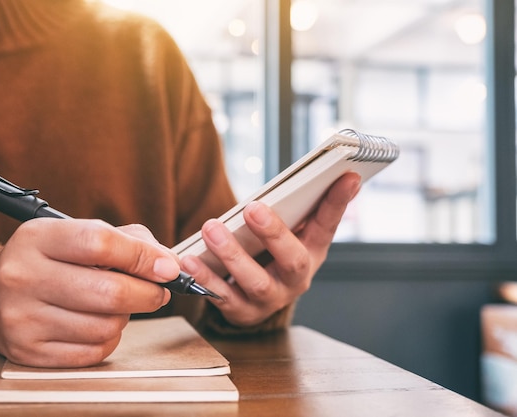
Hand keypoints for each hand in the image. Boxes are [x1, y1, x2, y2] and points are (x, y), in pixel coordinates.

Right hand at [0, 219, 179, 367]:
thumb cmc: (46, 260)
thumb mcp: (74, 234)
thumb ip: (125, 240)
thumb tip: (167, 264)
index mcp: (37, 238)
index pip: (100, 243)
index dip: (143, 257)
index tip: (168, 268)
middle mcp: (23, 277)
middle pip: (109, 292)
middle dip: (148, 294)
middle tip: (157, 292)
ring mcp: (22, 318)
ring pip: (105, 327)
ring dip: (124, 318)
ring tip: (114, 306)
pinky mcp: (27, 352)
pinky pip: (92, 352)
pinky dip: (108, 340)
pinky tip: (98, 325)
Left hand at [181, 173, 360, 327]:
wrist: (250, 299)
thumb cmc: (267, 253)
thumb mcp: (286, 233)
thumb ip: (294, 208)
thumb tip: (314, 172)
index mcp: (312, 252)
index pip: (328, 225)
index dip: (338, 202)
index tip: (349, 175)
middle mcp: (296, 280)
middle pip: (293, 260)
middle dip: (274, 233)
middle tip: (252, 208)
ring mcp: (271, 300)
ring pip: (256, 282)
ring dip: (232, 255)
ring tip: (211, 229)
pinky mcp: (242, 312)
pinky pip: (223, 297)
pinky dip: (205, 279)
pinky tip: (189, 260)